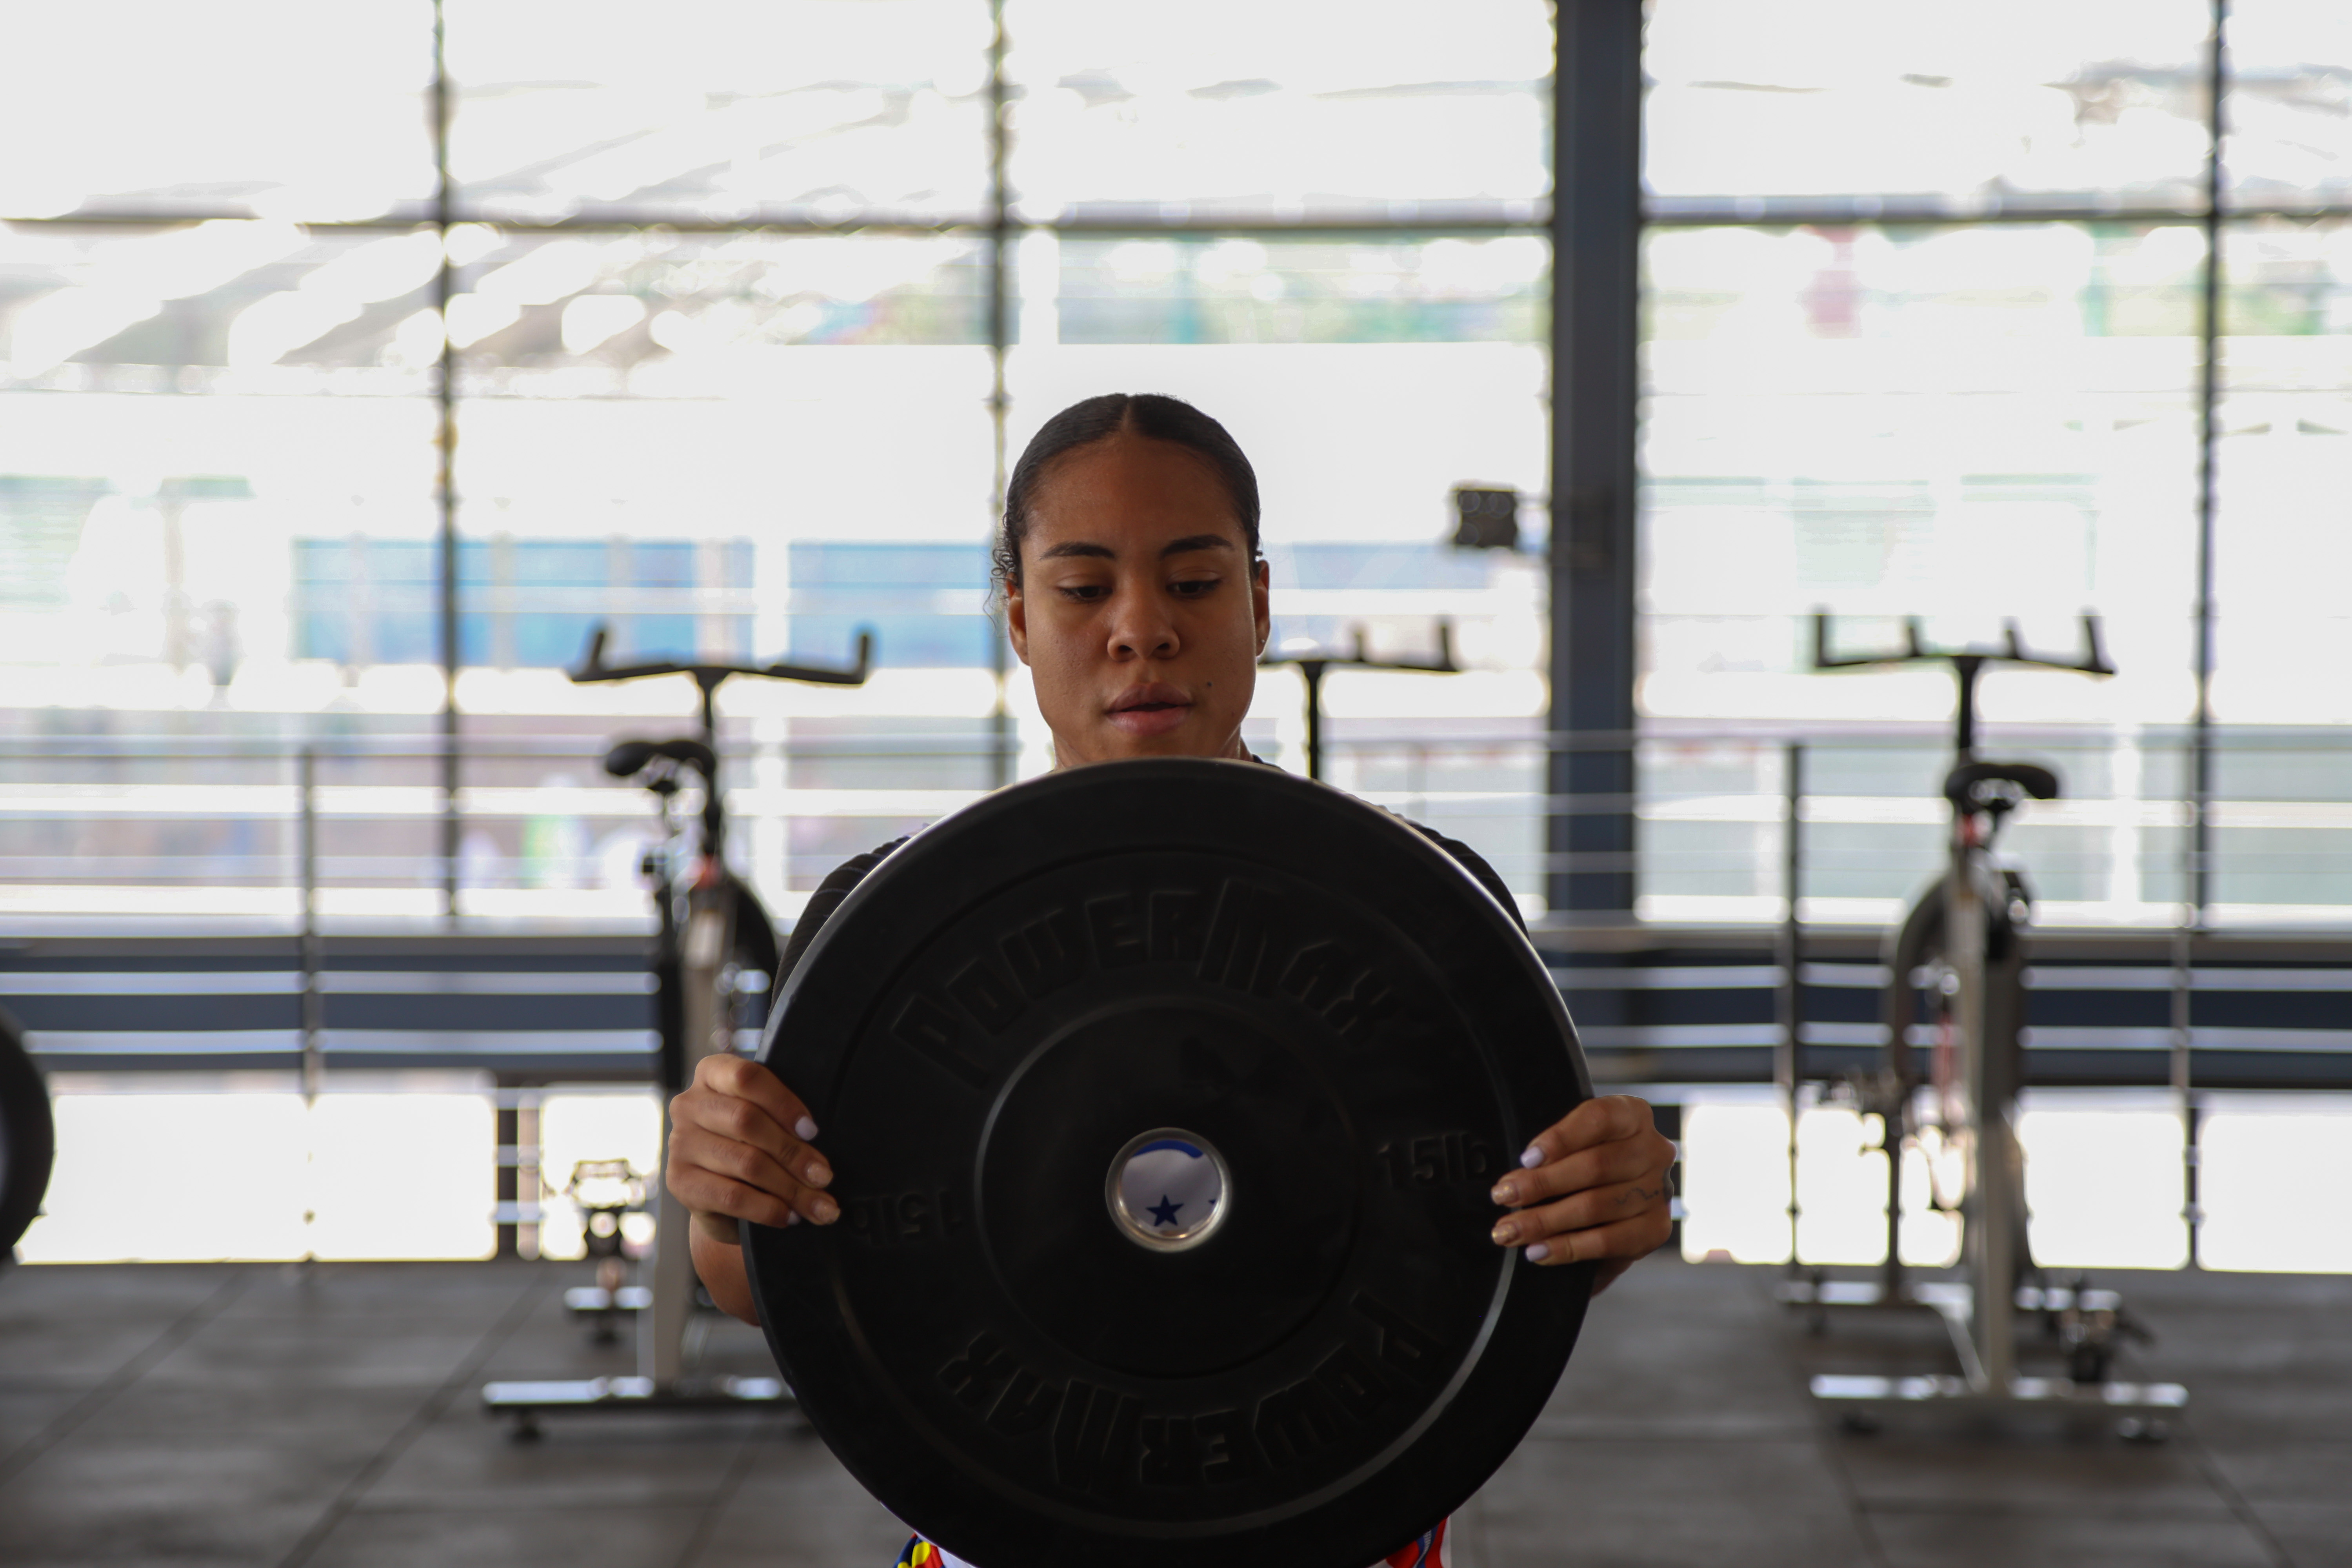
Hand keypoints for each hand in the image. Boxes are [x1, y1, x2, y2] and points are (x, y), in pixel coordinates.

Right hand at [666, 1053, 839, 1244]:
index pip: (747, 1077)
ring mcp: (680, 1144)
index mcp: (712, 1074)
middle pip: (747, 1122)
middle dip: (794, 1153)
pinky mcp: (680, 1182)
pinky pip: (732, 1196)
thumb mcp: (765, 1117)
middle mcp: (688, 1104)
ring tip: (819, 1204)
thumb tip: (816, 1139)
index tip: (812, 1131)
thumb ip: (781, 1115)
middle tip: (824, 1176)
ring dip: (790, 1188)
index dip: (784, 1103)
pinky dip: (768, 1209)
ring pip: (746, 1162)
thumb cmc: (752, 1141)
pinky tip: (789, 1215)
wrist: (719, 1191)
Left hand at [1486, 1094, 1674, 1294]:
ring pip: (1595, 1206)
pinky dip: (1567, 1248)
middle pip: (1595, 1166)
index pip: (1599, 1118)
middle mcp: (1654, 1150)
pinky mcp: (1655, 1230)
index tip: (1527, 1158)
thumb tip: (1516, 1179)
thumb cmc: (1581, 1162)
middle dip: (1541, 1184)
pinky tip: (1539, 1251)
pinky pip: (1607, 1241)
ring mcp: (1659, 1192)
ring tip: (1509, 1230)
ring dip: (1545, 1221)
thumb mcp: (1571, 1144)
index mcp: (1633, 1115)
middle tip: (1503, 1196)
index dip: (1561, 1138)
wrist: (1610, 1201)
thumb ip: (1554, 1151)